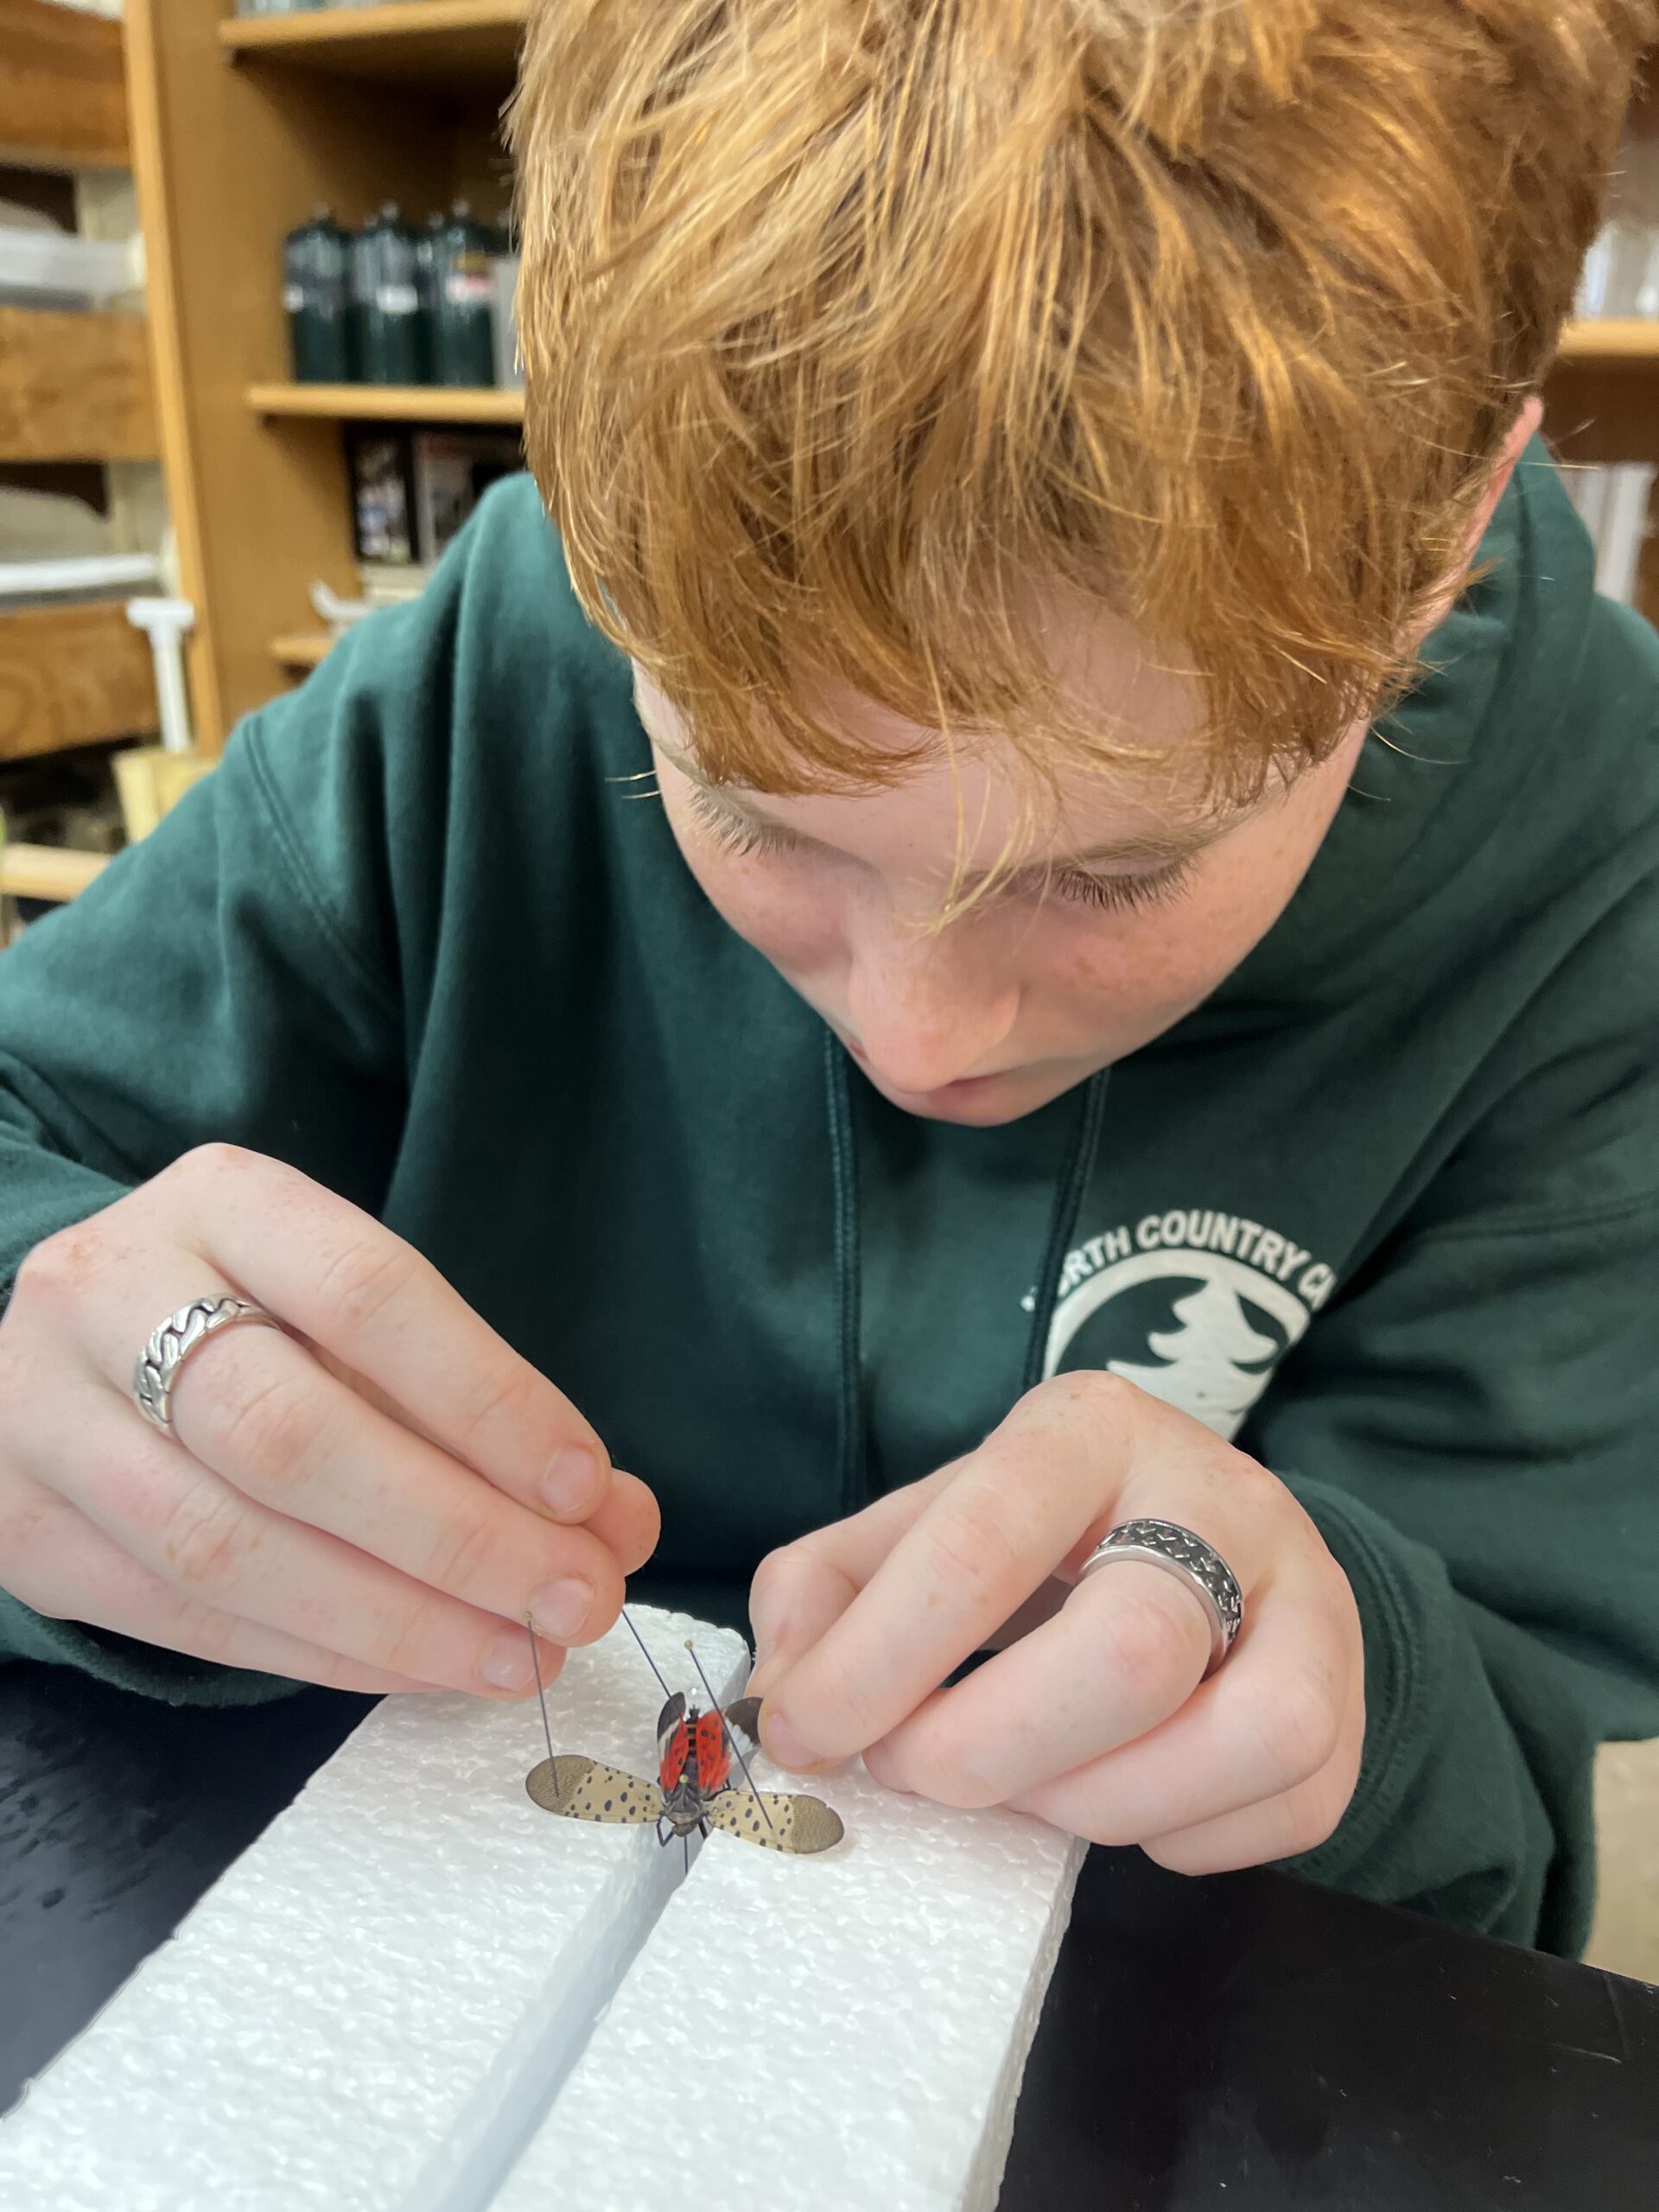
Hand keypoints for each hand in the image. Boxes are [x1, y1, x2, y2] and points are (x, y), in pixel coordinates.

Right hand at [0, 1145, 657, 1697]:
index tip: (589, 1489)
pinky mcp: (24, 1532)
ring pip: (226, 1545)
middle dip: (455, 1533)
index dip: (488, 1402)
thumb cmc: (256, 1316)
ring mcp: (47, 1415)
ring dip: (397, 1619)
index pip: (368, 1295)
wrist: (75, 1344)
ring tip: (518, 1652)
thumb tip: (613, 1520)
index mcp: (221, 1201)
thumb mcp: (357, 1311)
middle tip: (575, 1596)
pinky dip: (323, 1654)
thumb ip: (480, 1404)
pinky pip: (186, 1617)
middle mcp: (111, 1292)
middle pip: (289, 1433)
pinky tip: (423, 1667)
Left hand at [745, 1373, 1362, 1872]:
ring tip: (1024, 1788)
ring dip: (1100, 1804)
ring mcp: (1309, 1594)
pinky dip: (1183, 1839)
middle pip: (1131, 1654)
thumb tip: (778, 1700)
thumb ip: (825, 1593)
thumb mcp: (920, 1523)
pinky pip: (1292, 1805)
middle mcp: (1220, 1493)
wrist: (1196, 1527)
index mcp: (1088, 1430)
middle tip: (915, 1770)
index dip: (878, 1661)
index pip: (982, 1544)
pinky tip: (1116, 1798)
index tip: (805, 1733)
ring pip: (1248, 1733)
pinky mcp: (1351, 1697)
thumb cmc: (1034, 1538)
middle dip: (989, 1749)